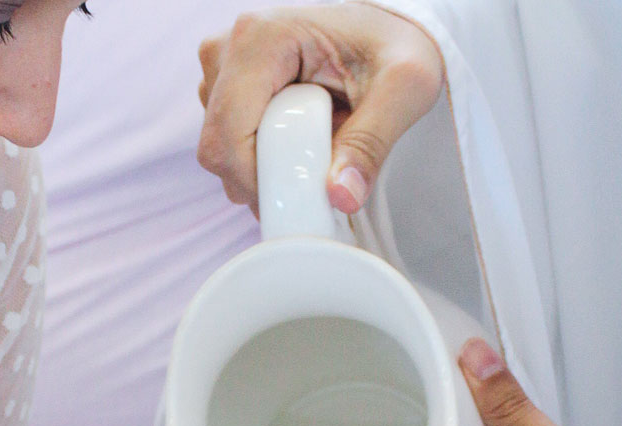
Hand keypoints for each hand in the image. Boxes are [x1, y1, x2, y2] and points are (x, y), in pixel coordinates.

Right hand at [197, 3, 443, 213]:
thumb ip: (372, 143)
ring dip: (263, 169)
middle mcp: (228, 48)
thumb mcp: (404, 89)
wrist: (384, 32)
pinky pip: (227, 143)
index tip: (299, 198)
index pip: (228, 134)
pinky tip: (296, 142)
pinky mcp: (223, 85)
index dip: (255, 181)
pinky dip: (260, 158)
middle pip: (217, 148)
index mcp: (262, 38)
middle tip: (313, 179)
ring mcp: (220, 67)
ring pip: (220, 150)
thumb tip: (340, 197)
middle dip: (260, 180)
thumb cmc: (394, 48)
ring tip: (312, 149)